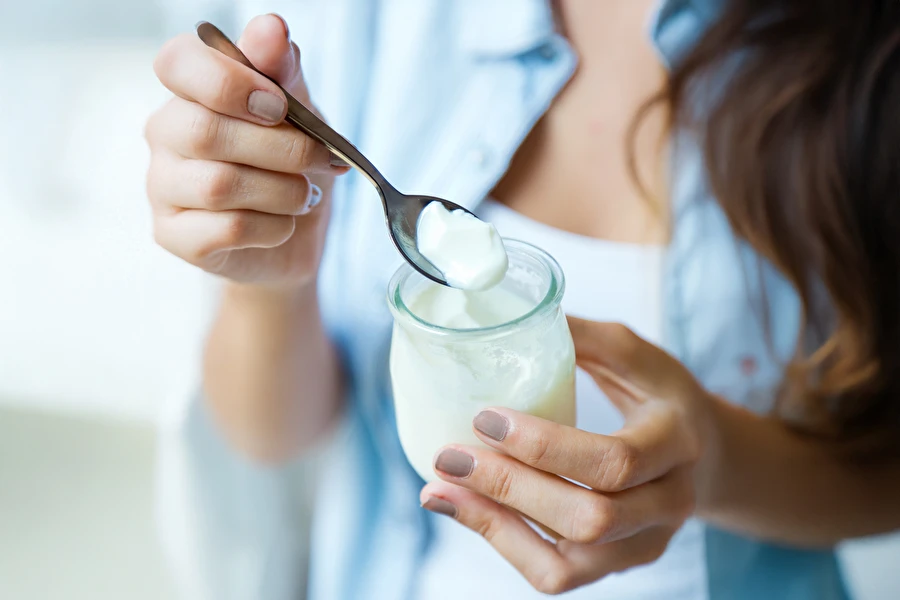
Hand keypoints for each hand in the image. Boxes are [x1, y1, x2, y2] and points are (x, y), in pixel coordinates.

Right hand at [145, 14, 347, 286]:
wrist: (295, 234)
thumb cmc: (289, 162)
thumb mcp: (298, 111)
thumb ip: (282, 71)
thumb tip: (270, 28)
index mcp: (190, 90)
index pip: (177, 62)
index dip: (230, 82)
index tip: (280, 106)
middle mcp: (164, 133)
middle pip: (204, 131)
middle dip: (281, 148)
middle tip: (318, 159)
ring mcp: (162, 186)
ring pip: (218, 185)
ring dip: (283, 192)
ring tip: (304, 195)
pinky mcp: (173, 235)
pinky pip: (226, 229)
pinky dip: (273, 227)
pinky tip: (283, 224)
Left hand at [420, 317, 712, 594]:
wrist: (703, 457)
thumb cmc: (660, 396)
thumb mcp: (634, 354)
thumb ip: (580, 337)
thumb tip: (508, 316)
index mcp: (677, 441)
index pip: (616, 461)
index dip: (545, 447)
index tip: (484, 417)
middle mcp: (670, 503)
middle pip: (590, 517)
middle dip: (510, 487)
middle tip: (448, 455)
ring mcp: (645, 543)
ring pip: (570, 560)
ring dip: (496, 526)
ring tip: (439, 490)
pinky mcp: (617, 565)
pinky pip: (556, 575)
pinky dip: (504, 545)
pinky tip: (464, 511)